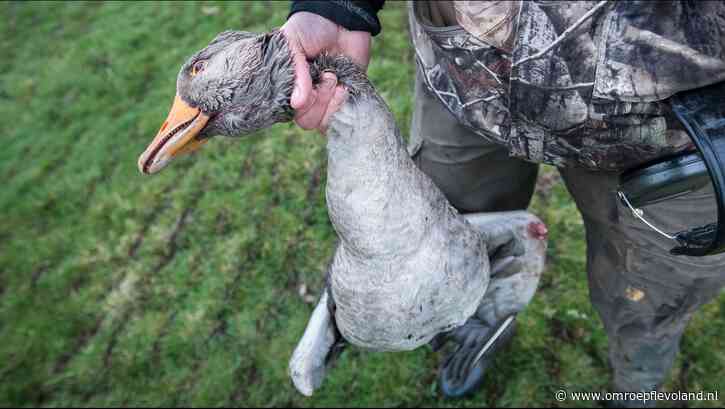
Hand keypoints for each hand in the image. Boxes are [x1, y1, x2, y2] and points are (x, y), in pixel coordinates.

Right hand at [281, 12, 370, 131]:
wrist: (342, 19)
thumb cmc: (312, 28)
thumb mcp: (292, 41)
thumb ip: (294, 71)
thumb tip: (297, 103)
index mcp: (288, 85)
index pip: (286, 111)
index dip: (298, 105)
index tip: (307, 86)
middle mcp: (305, 96)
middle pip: (306, 121)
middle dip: (317, 102)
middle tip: (326, 77)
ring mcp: (325, 99)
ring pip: (323, 123)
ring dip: (330, 103)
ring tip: (335, 79)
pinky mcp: (344, 99)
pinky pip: (342, 118)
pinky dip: (343, 106)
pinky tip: (344, 87)